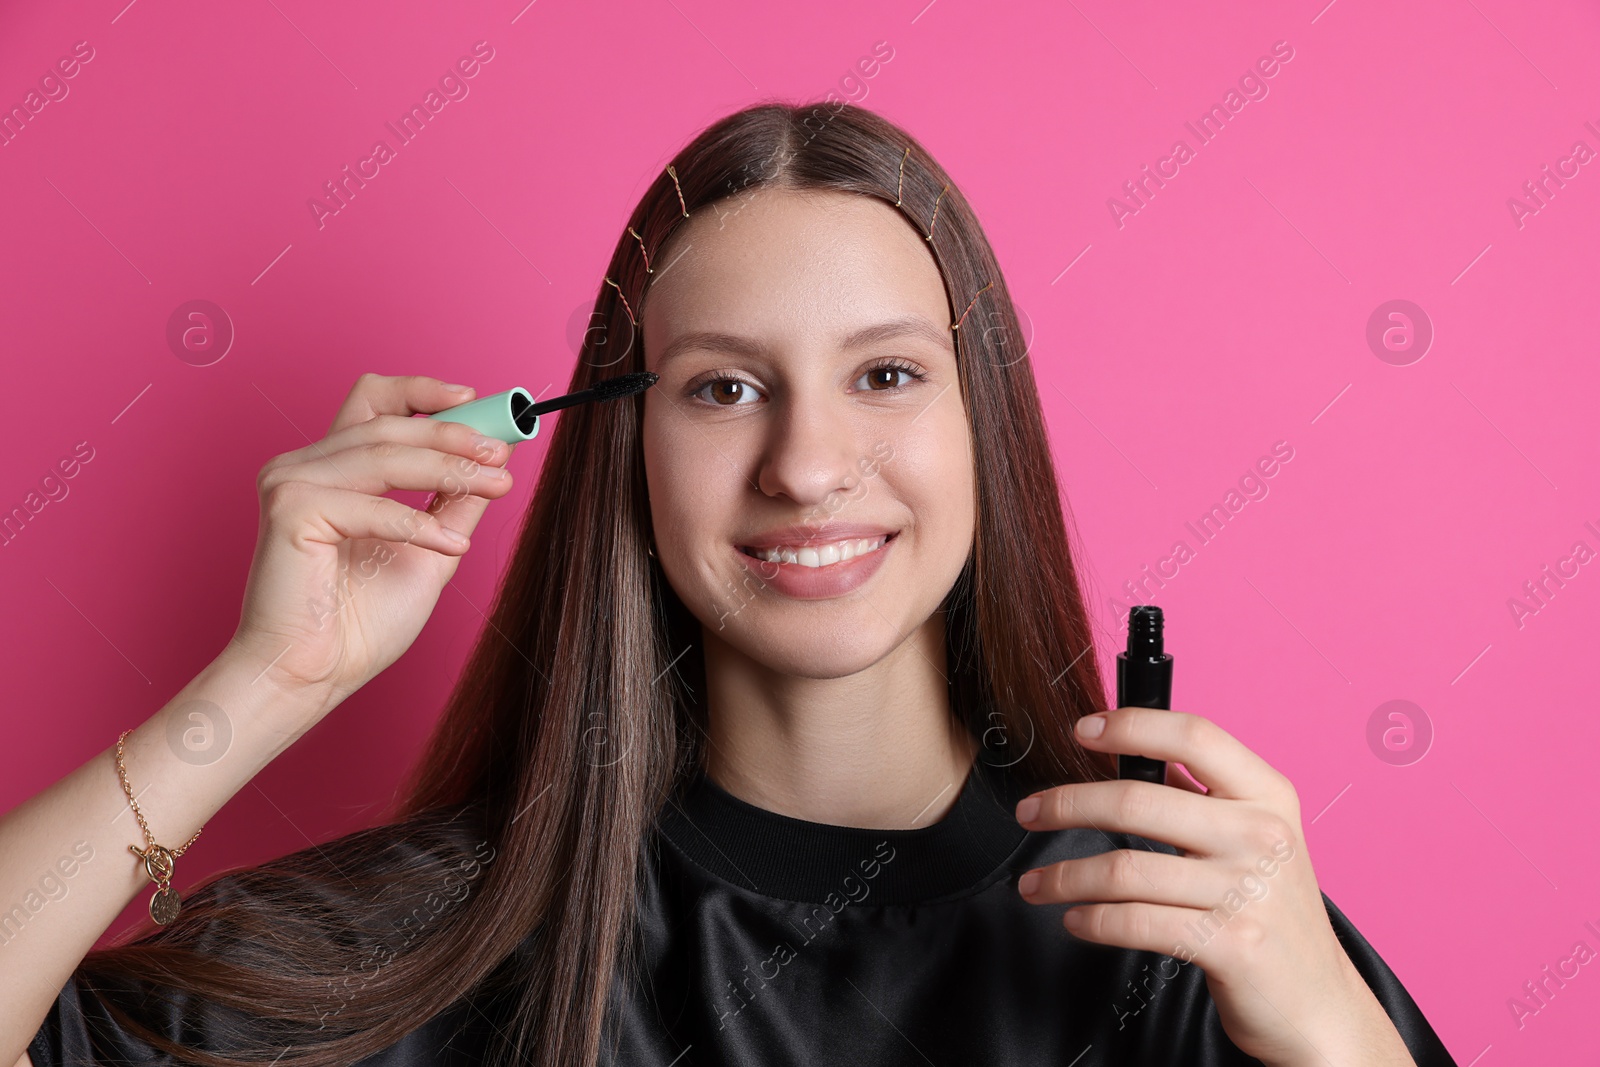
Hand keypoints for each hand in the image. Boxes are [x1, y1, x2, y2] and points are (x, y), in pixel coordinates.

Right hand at [226, 374, 516, 723]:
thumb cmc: (357, 624)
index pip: (374, 400)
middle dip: (454, 435)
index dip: (424, 392)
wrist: (312, 675)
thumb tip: (494, 460)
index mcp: (332, 468)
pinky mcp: (290, 512)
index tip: (475, 400)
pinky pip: (372, 507)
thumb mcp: (428, 552)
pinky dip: (418, 525)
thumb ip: (453, 506)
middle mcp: (305, 466)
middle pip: (389, 424)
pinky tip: (454, 547)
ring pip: (385, 455)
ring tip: (494, 486)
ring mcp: (291, 484)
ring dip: (449, 469)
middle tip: (500, 453)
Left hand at [1013, 707, 1414, 1065]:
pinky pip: (1135, 922)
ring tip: (1036, 885)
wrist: (1318, 1004)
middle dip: (1067, 805)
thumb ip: (1205, 795)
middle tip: (1030, 813)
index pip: (1194, 735)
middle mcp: (1262, 835)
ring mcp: (1248, 891)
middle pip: (1137, 799)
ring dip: (1064, 876)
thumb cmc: (1274, 914)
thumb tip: (1135, 751)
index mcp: (1269, 795)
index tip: (1081, 730)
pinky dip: (1092, 920)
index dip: (1131, 725)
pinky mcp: (1230, 944)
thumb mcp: (1259, 838)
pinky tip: (1075, 920)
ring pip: (1124, 869)